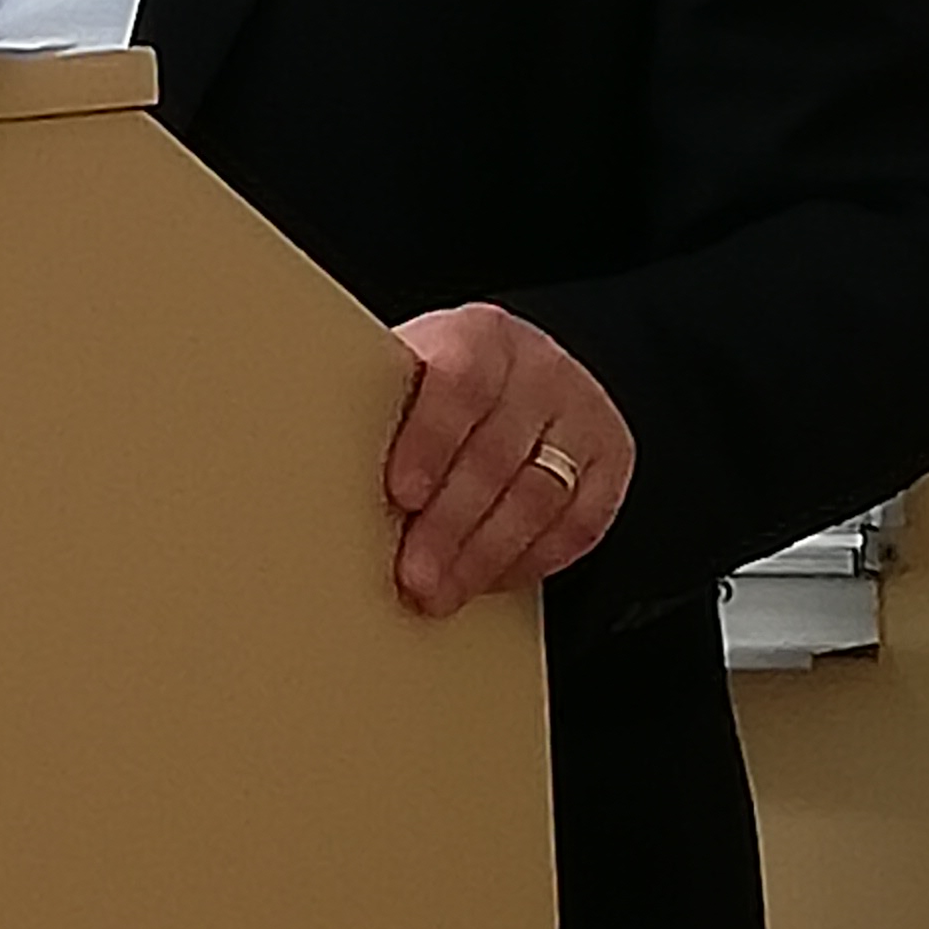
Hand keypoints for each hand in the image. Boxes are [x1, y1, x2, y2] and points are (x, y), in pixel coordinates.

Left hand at [383, 305, 633, 616]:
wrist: (523, 376)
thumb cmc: (441, 389)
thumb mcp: (412, 377)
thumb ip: (384, 412)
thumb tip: (317, 473)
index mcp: (481, 335)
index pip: (460, 381)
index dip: (430, 439)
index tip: (401, 493)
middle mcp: (539, 368)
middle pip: (497, 453)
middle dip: (450, 525)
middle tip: (413, 575)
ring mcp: (582, 413)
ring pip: (539, 496)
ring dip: (485, 555)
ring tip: (441, 593)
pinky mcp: (611, 460)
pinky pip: (577, 523)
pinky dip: (530, 560)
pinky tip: (488, 580)